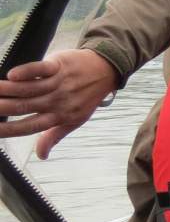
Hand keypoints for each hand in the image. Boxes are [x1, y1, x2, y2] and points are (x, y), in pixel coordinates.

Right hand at [0, 49, 117, 157]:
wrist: (106, 70)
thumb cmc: (86, 97)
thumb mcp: (74, 120)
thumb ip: (54, 136)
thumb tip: (41, 156)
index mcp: (60, 116)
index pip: (29, 126)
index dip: (8, 130)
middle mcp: (58, 101)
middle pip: (24, 106)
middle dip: (0, 108)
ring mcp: (59, 82)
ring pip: (28, 88)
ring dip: (5, 89)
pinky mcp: (59, 65)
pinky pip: (42, 68)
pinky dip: (27, 71)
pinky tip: (12, 74)